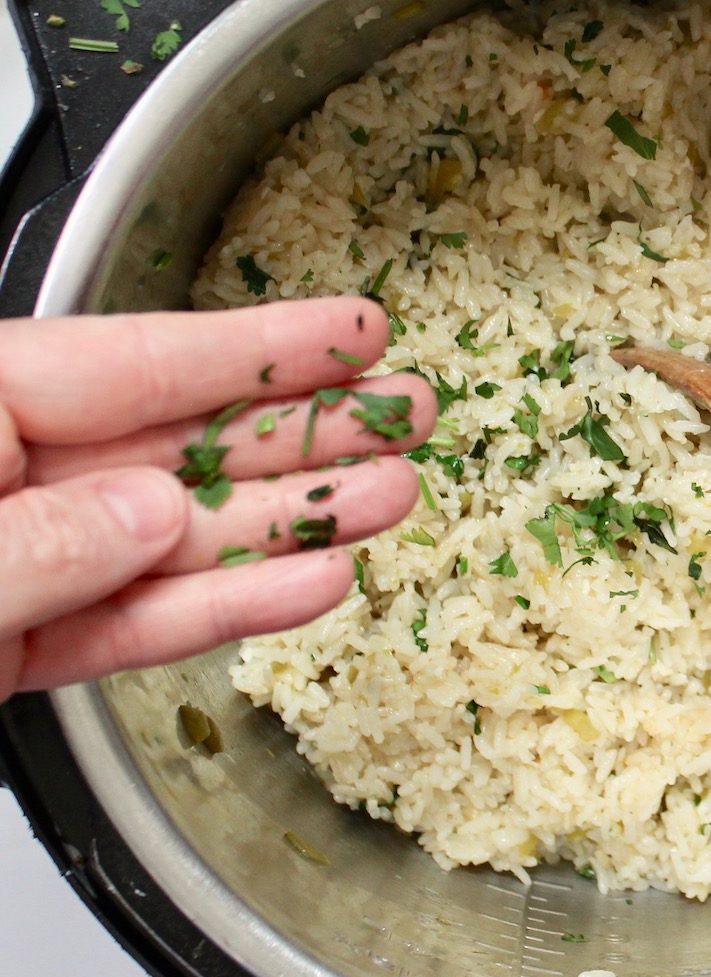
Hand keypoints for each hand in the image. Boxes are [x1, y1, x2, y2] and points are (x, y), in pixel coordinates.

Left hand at [0, 297, 436, 700]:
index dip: (261, 346)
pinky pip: (139, 622)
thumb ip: (45, 538)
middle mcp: (3, 474)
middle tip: (404, 412)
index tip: (357, 331)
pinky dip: (223, 611)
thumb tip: (153, 514)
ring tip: (391, 498)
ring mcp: (15, 564)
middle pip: (180, 443)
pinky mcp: (18, 646)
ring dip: (292, 522)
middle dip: (304, 428)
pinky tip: (308, 586)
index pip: (137, 362)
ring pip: (177, 538)